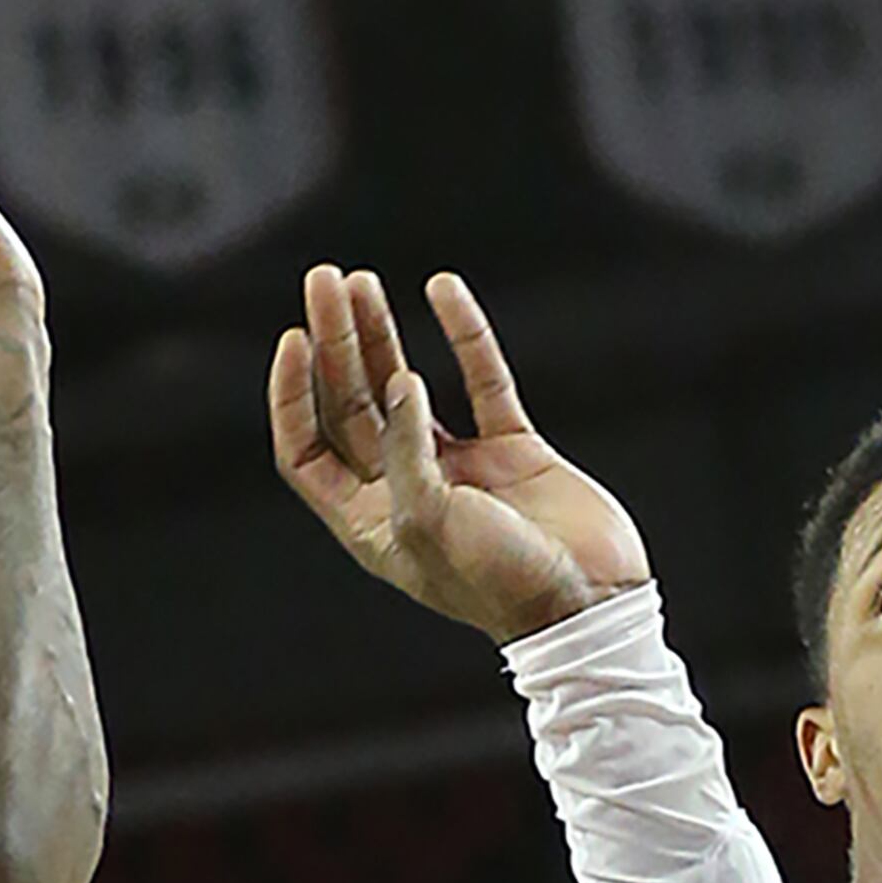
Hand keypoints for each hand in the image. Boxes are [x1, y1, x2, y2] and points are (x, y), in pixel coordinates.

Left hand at [268, 267, 650, 642]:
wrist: (589, 602)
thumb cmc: (500, 582)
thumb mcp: (428, 522)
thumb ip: (405, 449)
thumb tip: (401, 381)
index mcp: (370, 520)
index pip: (307, 448)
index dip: (291, 395)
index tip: (294, 338)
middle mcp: (405, 488)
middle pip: (352, 403)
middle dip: (336, 341)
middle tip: (326, 280)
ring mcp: (460, 466)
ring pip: (407, 385)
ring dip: (381, 334)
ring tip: (362, 281)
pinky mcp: (512, 448)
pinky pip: (482, 381)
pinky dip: (465, 337)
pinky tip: (444, 292)